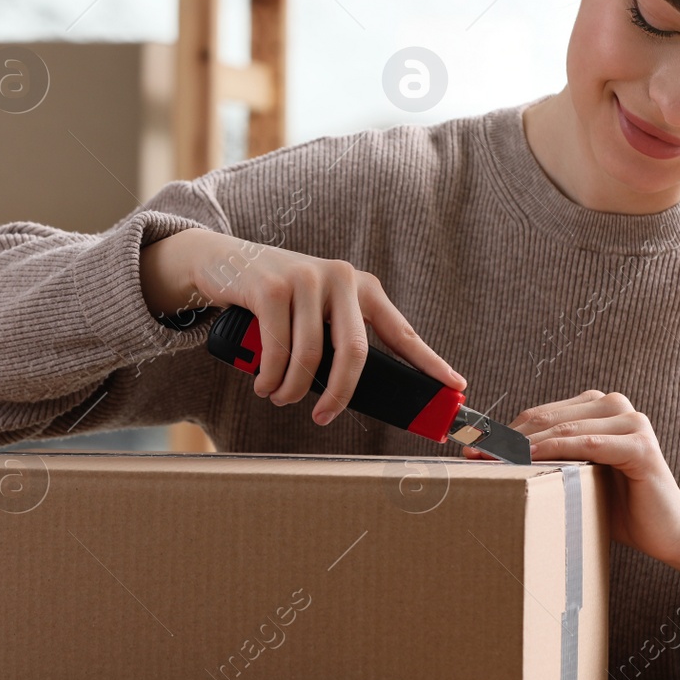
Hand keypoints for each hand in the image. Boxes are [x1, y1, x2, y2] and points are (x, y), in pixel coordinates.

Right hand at [140, 228, 463, 424]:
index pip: (402, 330)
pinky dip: (271, 378)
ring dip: (292, 390)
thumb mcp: (318, 311)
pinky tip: (265, 386)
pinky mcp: (271, 287)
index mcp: (362, 287)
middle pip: (354, 352)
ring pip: (311, 356)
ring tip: (280, 397)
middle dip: (340, 394)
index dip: (430, 361)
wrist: (224, 262)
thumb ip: (339, 337)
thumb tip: (360, 392)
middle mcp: (340, 278)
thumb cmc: (278, 298)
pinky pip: (277, 349)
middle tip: (324, 417)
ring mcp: (305, 279)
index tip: (456, 385)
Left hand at [463, 389, 679, 592]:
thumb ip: (546, 459)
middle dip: (507, 439)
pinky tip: (532, 462)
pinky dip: (559, 453)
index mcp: (596, 406)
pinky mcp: (641, 445)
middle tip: (474, 456)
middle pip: (547, 419)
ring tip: (495, 463)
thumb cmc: (615, 505)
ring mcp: (631, 422)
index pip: (538, 415)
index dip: (502, 432)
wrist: (665, 531)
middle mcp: (614, 405)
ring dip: (526, 447)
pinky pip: (590, 446)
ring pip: (564, 430)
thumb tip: (490, 458)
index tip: (469, 448)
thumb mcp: (574, 475)